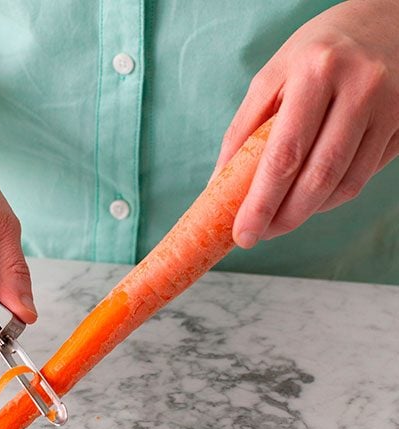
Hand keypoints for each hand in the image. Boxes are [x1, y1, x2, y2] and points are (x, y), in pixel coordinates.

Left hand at [215, 0, 398, 248]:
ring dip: (308, 212)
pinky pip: (364, 177)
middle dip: (284, 218)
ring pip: (345, 184)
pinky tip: (311, 199)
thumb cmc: (314, 54)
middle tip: (259, 235)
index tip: (243, 234)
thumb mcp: (270, 78)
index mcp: (315, 72)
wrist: (385, 21)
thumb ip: (243, 130)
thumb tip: (218, 185)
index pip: (284, 155)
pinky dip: (332, 197)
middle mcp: (359, 88)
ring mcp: (389, 107)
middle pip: (318, 177)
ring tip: (280, 219)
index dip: (261, 203)